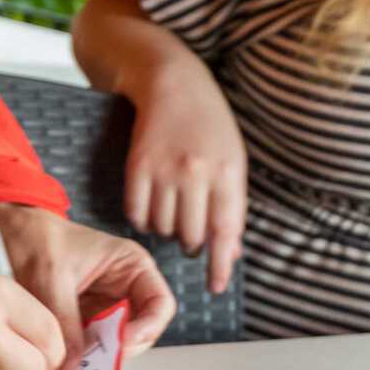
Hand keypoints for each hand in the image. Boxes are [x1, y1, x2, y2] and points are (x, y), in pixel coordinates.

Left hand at [0, 205, 175, 364]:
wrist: (4, 231)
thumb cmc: (33, 237)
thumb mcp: (50, 278)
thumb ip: (65, 322)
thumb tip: (73, 363)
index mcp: (130, 266)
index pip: (159, 305)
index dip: (146, 329)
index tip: (120, 344)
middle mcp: (122, 289)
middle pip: (139, 332)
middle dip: (118, 349)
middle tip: (91, 361)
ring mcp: (102, 308)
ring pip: (113, 344)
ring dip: (96, 357)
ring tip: (72, 362)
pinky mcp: (81, 321)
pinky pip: (89, 346)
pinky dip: (78, 356)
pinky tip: (61, 358)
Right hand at [122, 55, 248, 293]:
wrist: (172, 82)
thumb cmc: (209, 124)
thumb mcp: (234, 160)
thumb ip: (233, 205)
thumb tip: (230, 252)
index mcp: (228, 172)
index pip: (226, 232)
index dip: (220, 265)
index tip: (216, 286)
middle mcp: (197, 173)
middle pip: (191, 236)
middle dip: (192, 244)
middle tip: (190, 236)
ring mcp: (165, 170)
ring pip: (162, 228)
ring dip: (167, 230)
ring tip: (172, 212)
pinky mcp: (136, 166)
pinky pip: (136, 213)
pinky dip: (143, 219)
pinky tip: (150, 207)